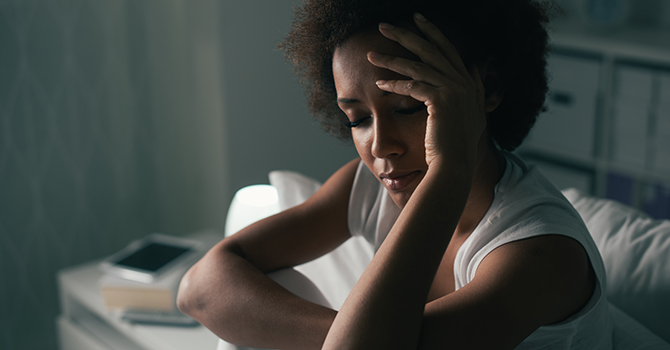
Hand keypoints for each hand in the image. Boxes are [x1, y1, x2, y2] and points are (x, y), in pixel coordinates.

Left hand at [367, 13, 486, 171]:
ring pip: (416, 66)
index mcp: (468, 82)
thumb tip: (474, 68)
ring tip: (371, 55)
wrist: (455, 165)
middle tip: (384, 25)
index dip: (432, 32)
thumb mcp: (473, 115)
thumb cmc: (456, 146)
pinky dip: (394, 85)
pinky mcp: (441, 101)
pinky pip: (412, 86)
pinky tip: (379, 85)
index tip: (416, 19)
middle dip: (405, 34)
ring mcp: (454, 90)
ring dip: (390, 60)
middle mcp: (463, 82)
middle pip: (430, 49)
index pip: (448, 49)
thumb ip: (474, 90)